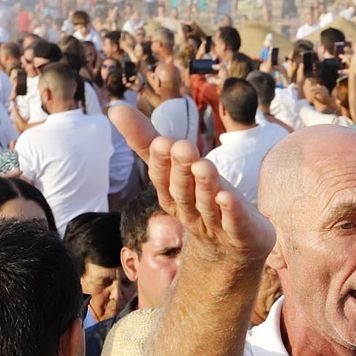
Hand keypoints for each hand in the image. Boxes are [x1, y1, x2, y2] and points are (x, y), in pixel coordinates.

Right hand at [149, 136, 274, 266]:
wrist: (233, 247)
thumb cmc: (201, 199)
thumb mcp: (176, 168)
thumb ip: (147, 141)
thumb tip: (114, 108)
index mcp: (172, 195)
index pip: (162, 179)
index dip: (162, 162)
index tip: (161, 141)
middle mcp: (190, 211)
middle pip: (182, 191)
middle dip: (181, 169)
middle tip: (182, 146)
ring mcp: (215, 225)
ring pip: (206, 204)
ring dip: (204, 185)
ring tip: (203, 165)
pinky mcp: (241, 233)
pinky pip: (233, 223)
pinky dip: (230, 210)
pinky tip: (227, 196)